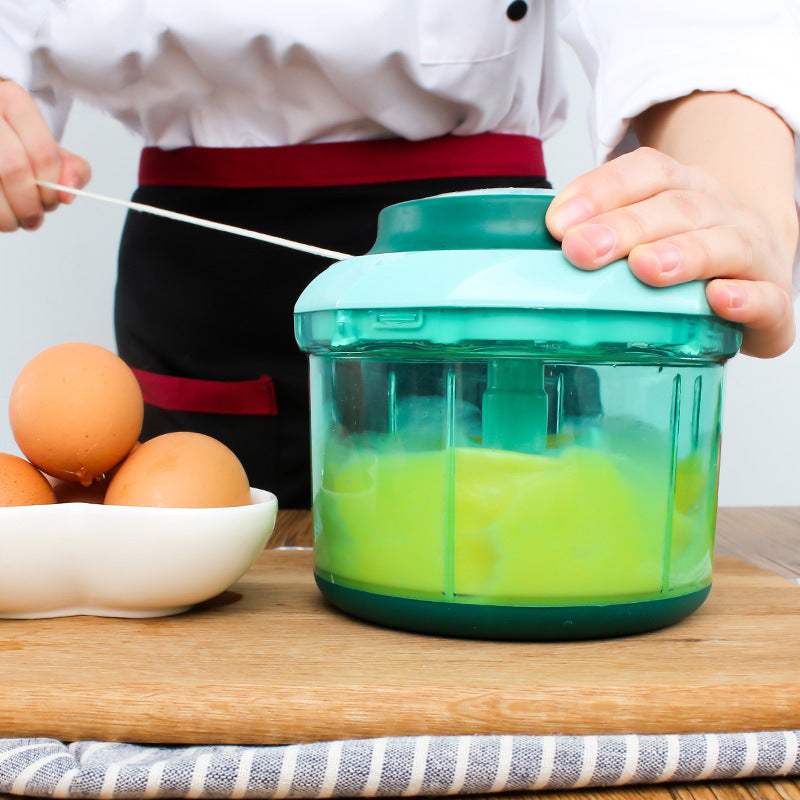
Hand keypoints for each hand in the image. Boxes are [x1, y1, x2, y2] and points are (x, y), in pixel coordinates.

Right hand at [0, 80, 90, 231]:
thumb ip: (70, 169)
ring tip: (16, 220)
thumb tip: (68, 192)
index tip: (53, 200)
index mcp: (11, 99)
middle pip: (14, 170)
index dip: (52, 187)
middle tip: (34, 218)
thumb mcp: (47, 147)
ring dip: (9, 216)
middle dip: (30, 205)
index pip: (43, 153)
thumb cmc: (15, 144)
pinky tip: (1, 215)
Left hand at [545, 146, 797, 358]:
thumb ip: (602, 232)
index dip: (602, 190)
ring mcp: (753, 251)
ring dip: (682, 254)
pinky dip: (747, 298)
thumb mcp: (645, 229)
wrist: (760, 265)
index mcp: (684, 187)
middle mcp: (721, 210)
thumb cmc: (688, 251)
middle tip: (583, 250)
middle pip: (676, 207)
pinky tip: (720, 299)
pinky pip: (769, 295)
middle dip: (626, 227)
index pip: (646, 171)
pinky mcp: (774, 297)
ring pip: (723, 243)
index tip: (558, 222)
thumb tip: (550, 242)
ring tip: (645, 268)